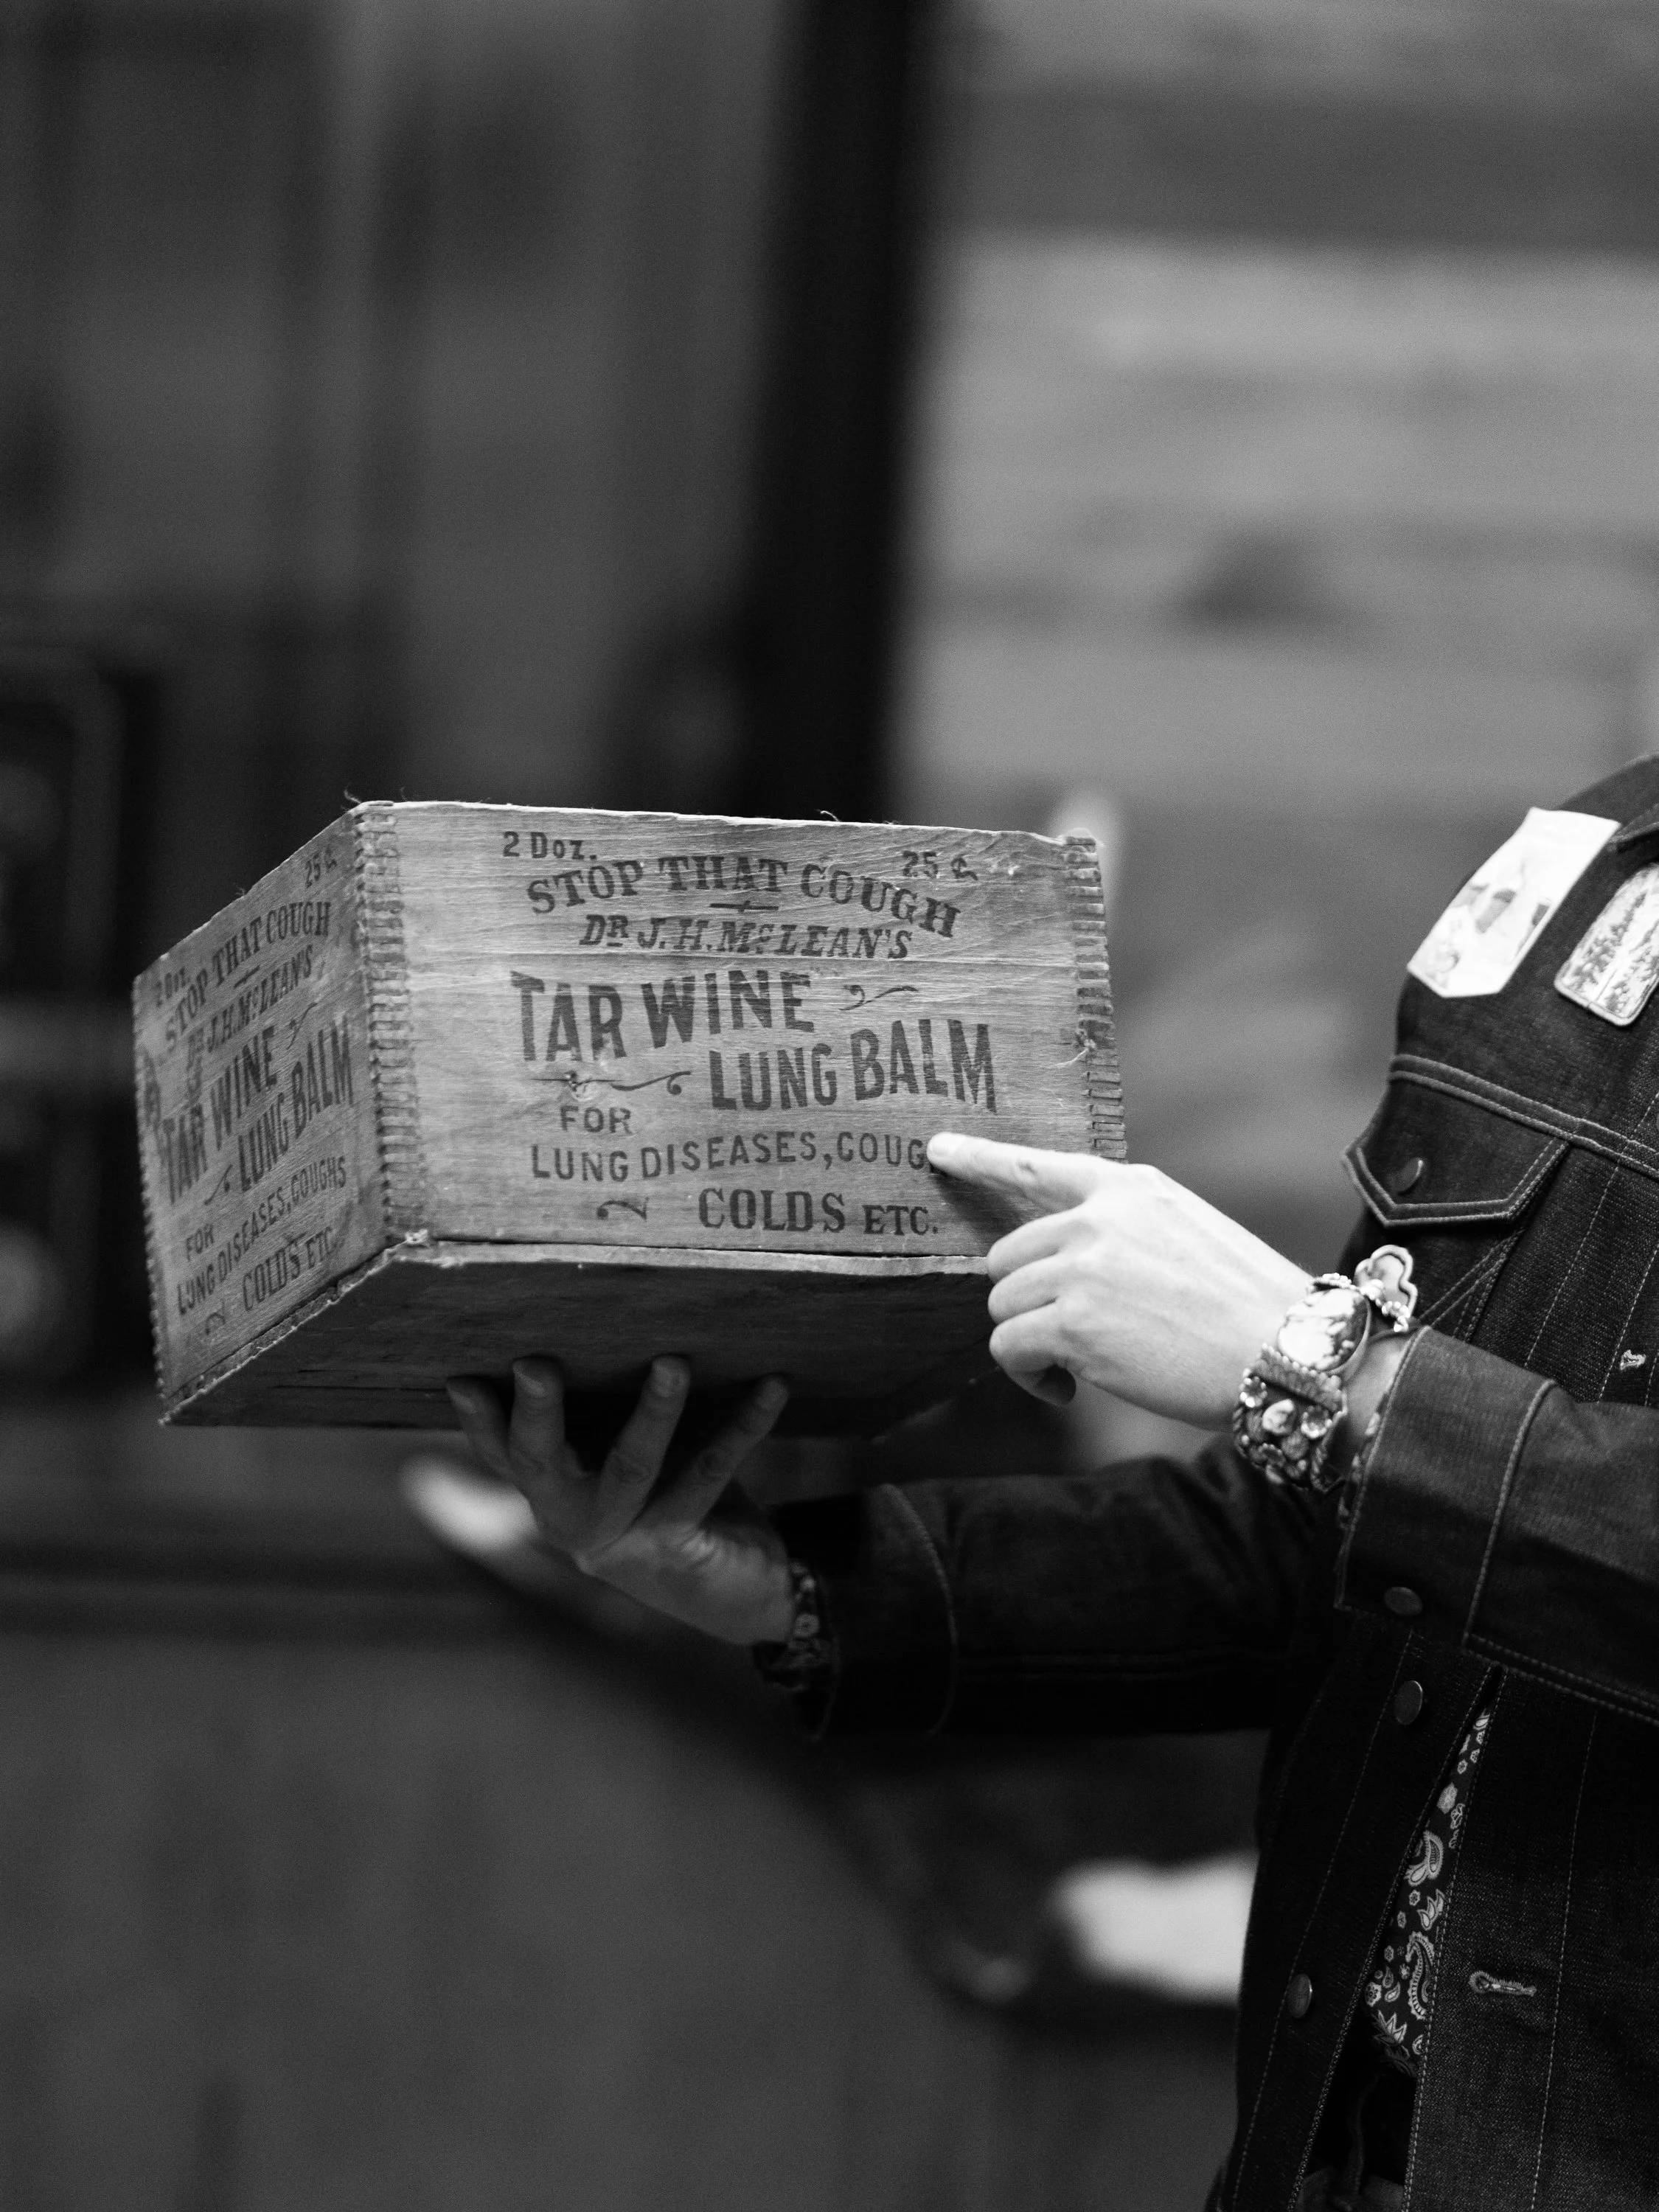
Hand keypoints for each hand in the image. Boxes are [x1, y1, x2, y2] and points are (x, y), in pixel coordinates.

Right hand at [444, 1358, 795, 1644]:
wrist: (738, 1590)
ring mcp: (623, 1538)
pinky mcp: (678, 1546)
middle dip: (537, 1412)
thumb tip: (602, 1321)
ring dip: (654, 1411)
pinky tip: (772, 1386)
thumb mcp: (629, 1454)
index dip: (479, 1420)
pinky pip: (710, 1472)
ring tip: (673, 1362)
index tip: (461, 1379)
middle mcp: (572, 1520)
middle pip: (540, 1462)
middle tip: (534, 1364)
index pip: (502, 1452)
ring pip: (631, 1465)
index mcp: (551, 1491)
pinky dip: (744, 1423)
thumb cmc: (674, 1496)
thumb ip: (602, 1411)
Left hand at [928, 1133, 1310, 1425]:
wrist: (1290, 1351)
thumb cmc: (1246, 1308)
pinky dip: (1029, 1378)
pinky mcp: (1073, 1322)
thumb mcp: (1187, 1234)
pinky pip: (1009, 1349)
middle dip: (1027, 1302)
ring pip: (1002, 1304)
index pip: (1040, 1167)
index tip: (938, 1150)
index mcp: (1130, 1188)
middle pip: (1007, 1257)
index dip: (982, 1160)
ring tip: (1076, 1368)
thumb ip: (1122, 1232)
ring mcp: (1083, 1267)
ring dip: (1028, 1344)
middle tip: (1071, 1338)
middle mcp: (1099, 1217)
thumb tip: (1058, 1263)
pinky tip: (1068, 1390)